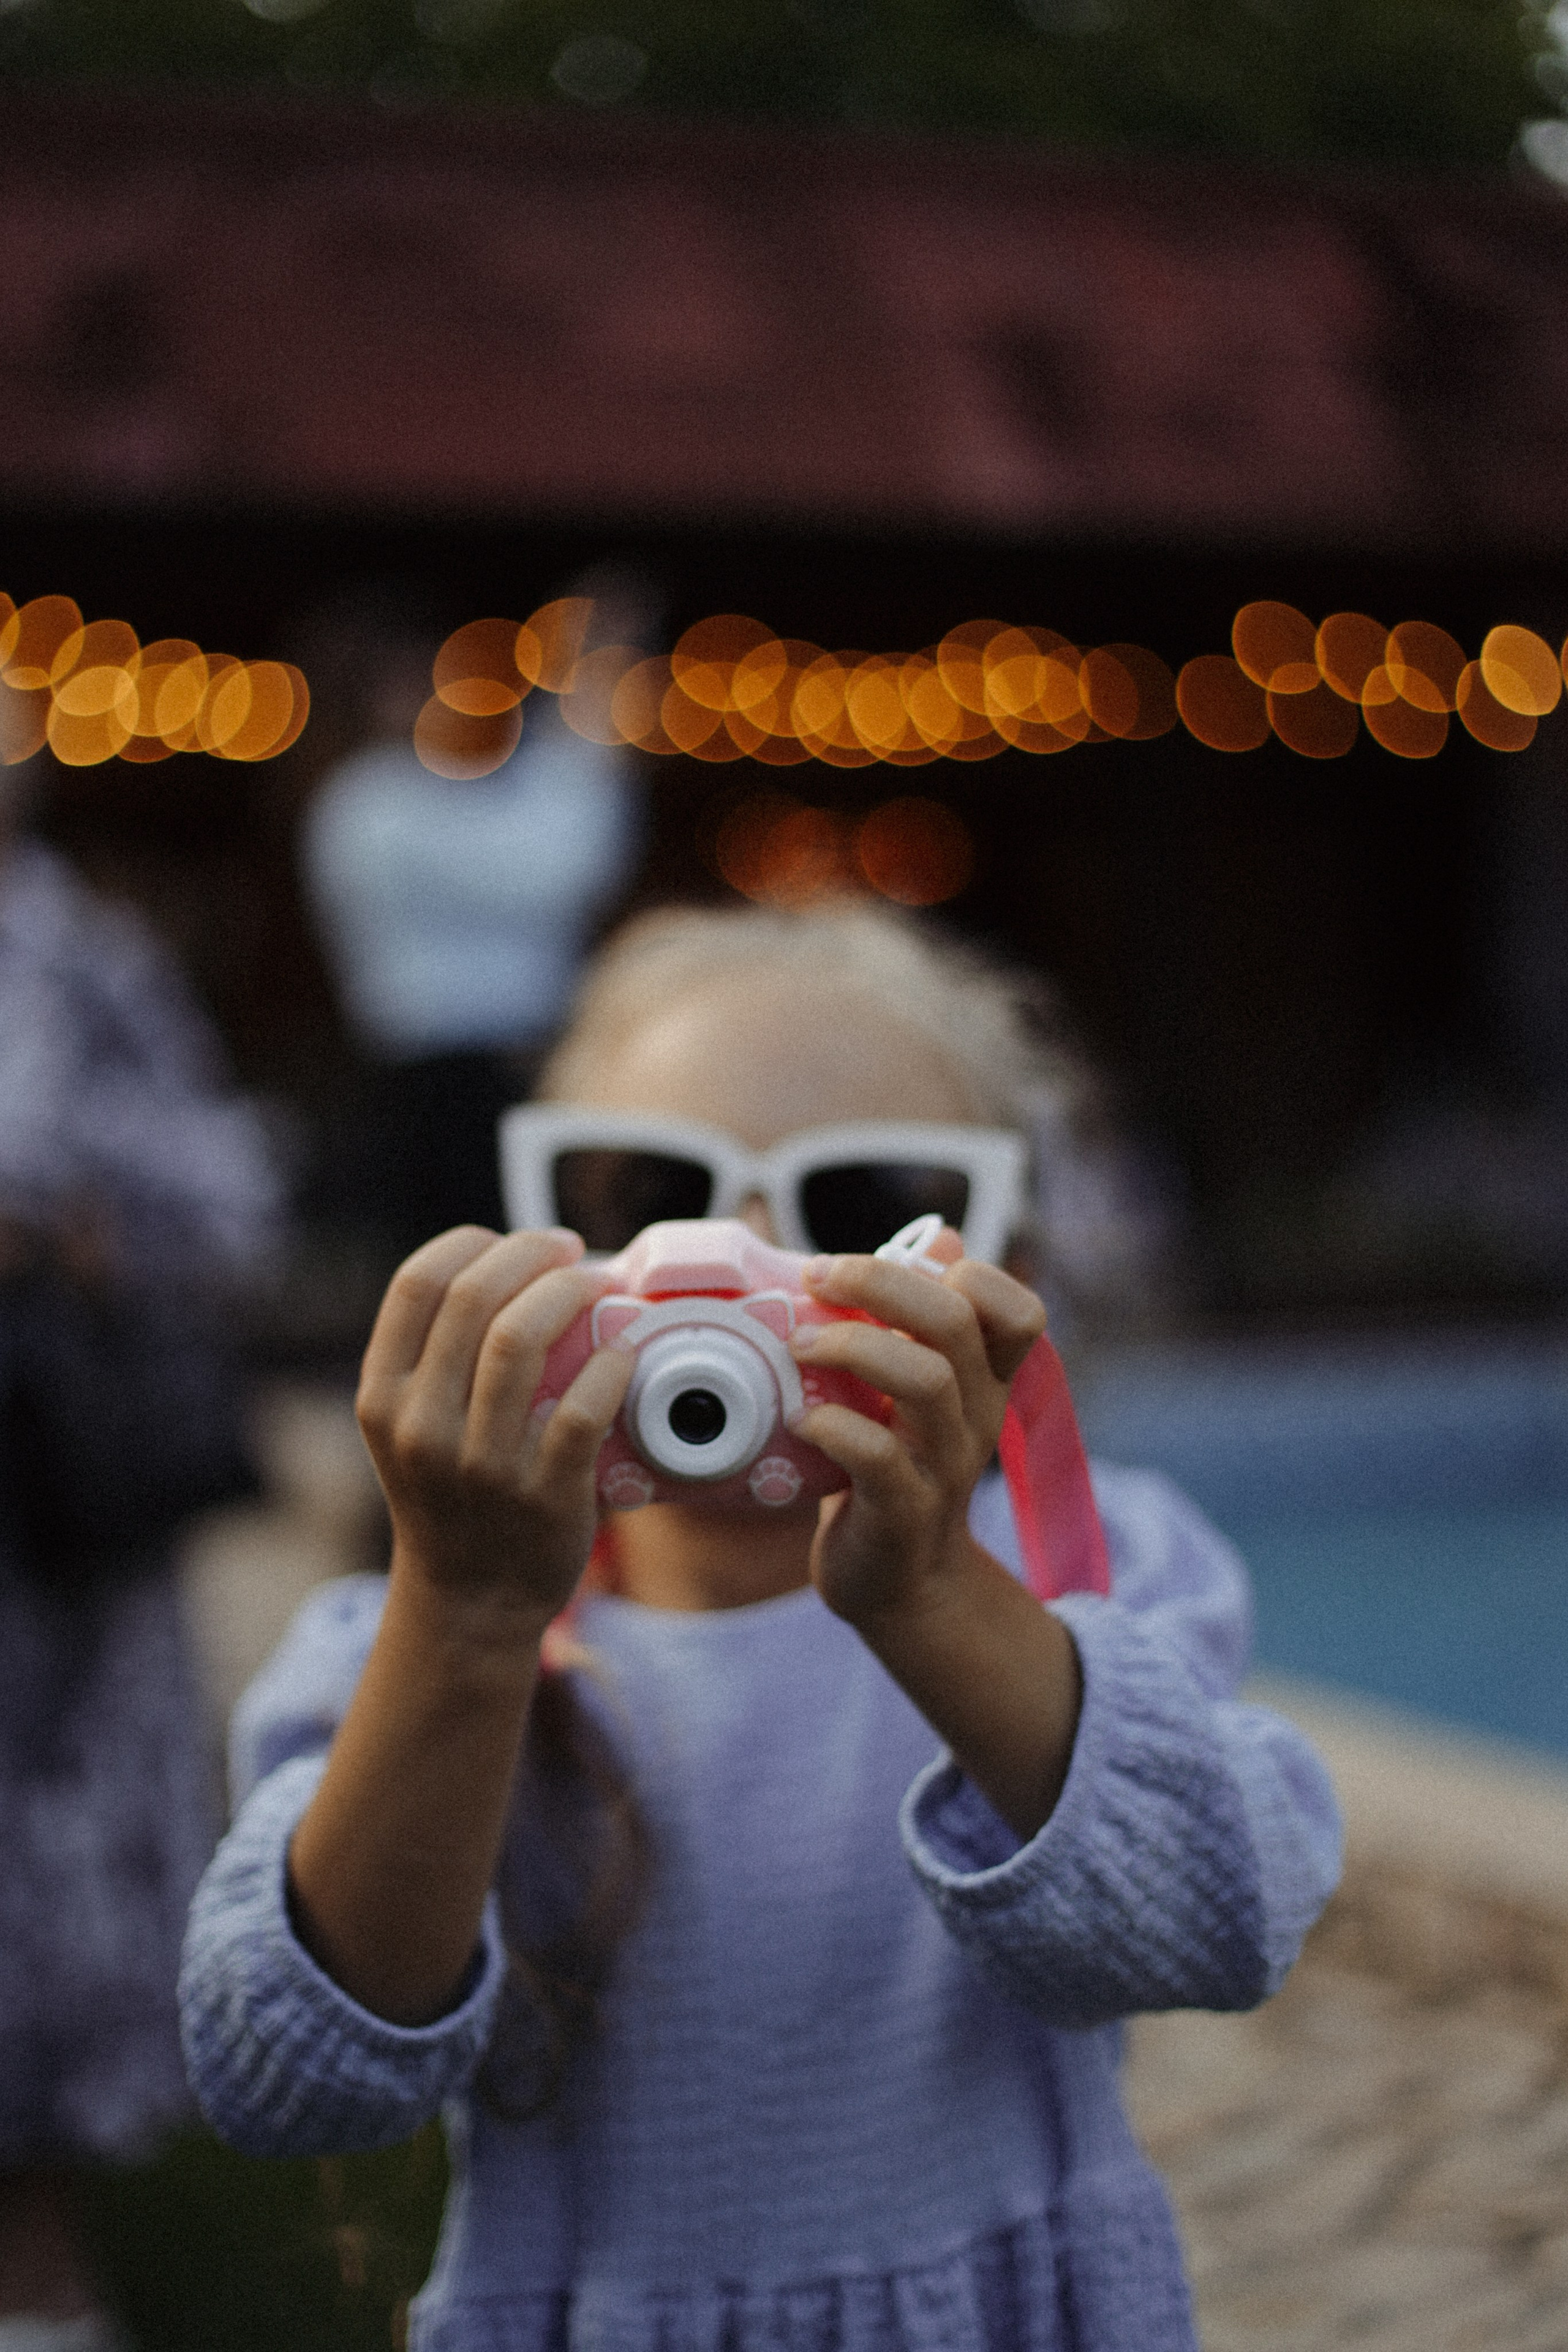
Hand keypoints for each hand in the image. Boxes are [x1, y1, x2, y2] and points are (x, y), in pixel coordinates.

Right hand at [355, 1225, 633, 1628]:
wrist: (470, 1600)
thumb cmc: (450, 1493)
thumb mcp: (409, 1425)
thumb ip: (435, 1355)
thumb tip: (511, 1264)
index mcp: (383, 1396)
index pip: (419, 1283)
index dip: (475, 1243)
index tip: (514, 1242)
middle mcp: (422, 1426)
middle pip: (474, 1298)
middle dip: (531, 1254)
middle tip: (568, 1250)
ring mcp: (482, 1463)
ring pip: (521, 1339)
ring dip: (571, 1293)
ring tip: (596, 1286)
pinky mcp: (544, 1492)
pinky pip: (584, 1405)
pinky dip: (610, 1362)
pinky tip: (622, 1350)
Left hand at [788, 1241, 1046, 1630]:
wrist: (901, 1584)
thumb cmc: (897, 1465)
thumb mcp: (917, 1389)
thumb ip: (925, 1319)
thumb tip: (942, 1236)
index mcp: (985, 1380)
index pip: (1019, 1309)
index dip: (968, 1273)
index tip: (892, 1264)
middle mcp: (977, 1416)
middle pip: (956, 1322)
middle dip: (881, 1282)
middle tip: (816, 1275)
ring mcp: (945, 1466)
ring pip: (926, 1381)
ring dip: (851, 1347)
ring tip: (798, 1345)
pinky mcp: (904, 1512)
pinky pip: (879, 1456)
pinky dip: (833, 1426)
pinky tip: (800, 1419)